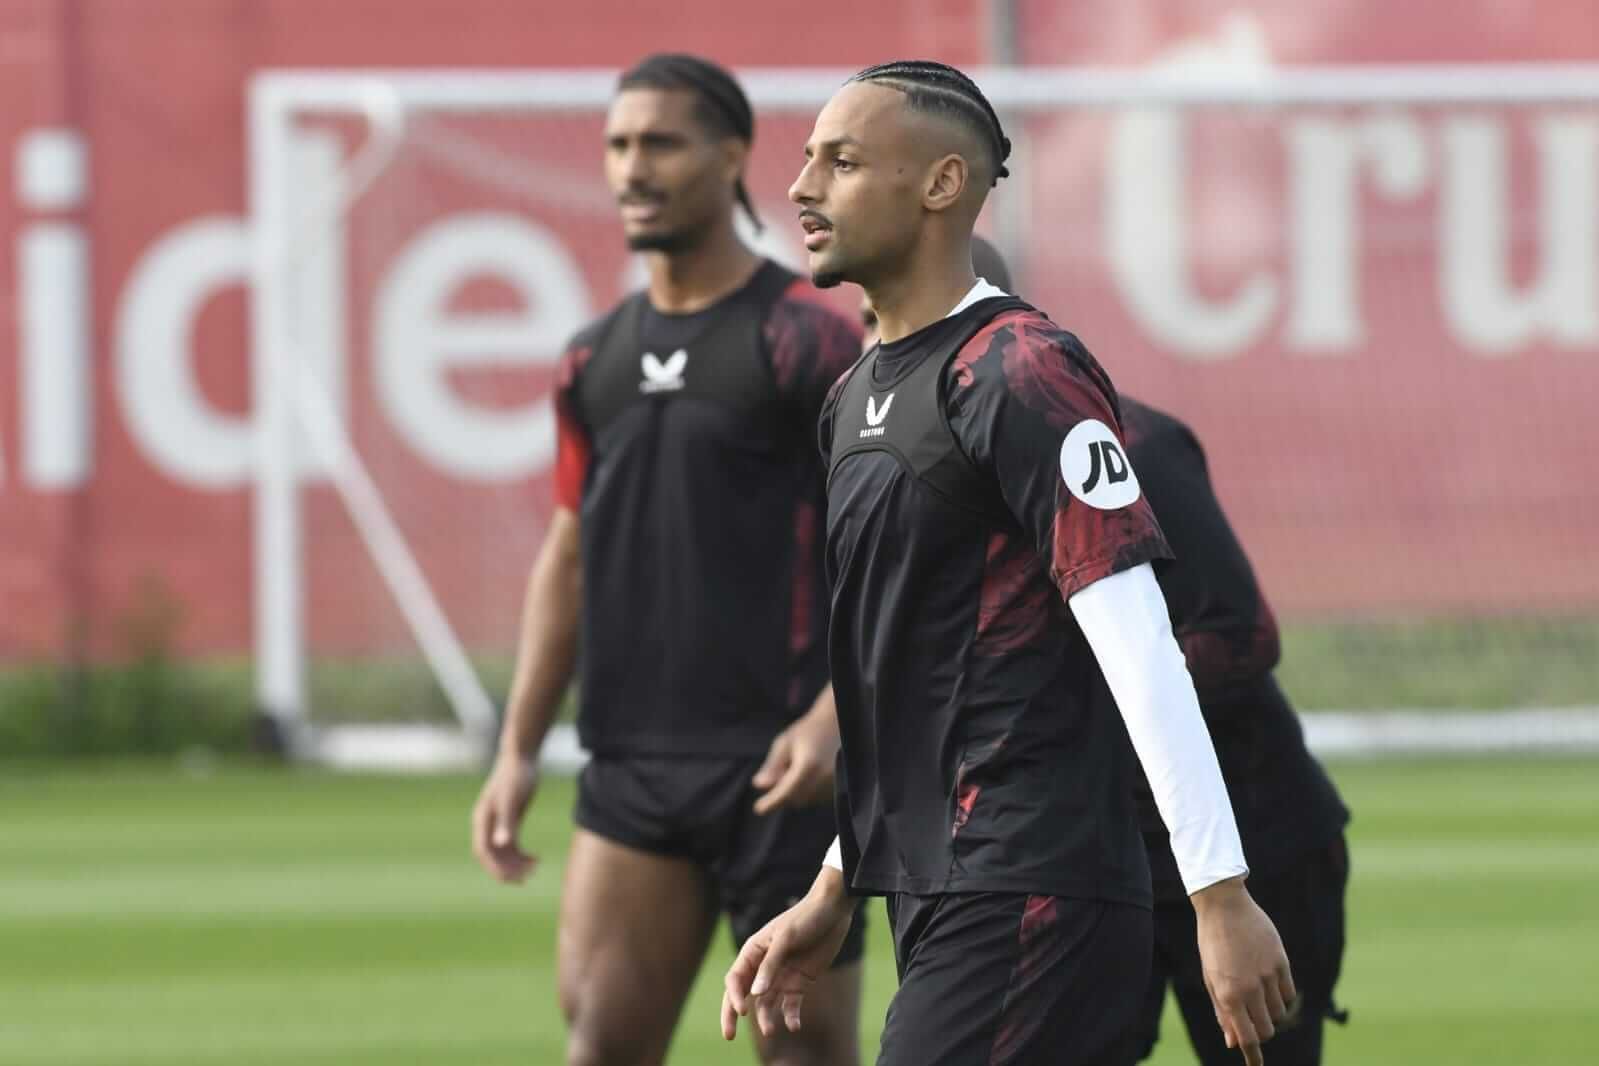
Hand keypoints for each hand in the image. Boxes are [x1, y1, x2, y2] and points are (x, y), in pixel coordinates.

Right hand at [471, 753, 540, 882]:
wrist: (522, 756)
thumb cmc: (516, 775)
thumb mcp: (512, 799)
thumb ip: (507, 822)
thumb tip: (501, 844)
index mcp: (482, 819)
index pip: (483, 851)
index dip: (495, 867)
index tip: (512, 878)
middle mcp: (487, 824)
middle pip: (492, 855)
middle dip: (507, 869)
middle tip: (527, 877)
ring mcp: (498, 823)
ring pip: (503, 852)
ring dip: (516, 863)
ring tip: (535, 867)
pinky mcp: (510, 820)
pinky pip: (512, 844)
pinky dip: (521, 854)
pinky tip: (536, 858)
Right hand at [721, 869, 854, 1039]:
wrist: (833, 911)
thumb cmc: (805, 917)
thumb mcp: (786, 938)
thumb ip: (770, 965)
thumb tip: (754, 994)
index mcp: (754, 951)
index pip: (735, 979)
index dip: (734, 996)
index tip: (743, 1011)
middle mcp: (764, 966)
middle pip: (743, 994)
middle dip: (733, 1015)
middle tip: (728, 1036)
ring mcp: (781, 975)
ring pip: (766, 1003)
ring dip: (766, 1018)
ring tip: (771, 1031)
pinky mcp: (799, 982)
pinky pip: (790, 1004)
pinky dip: (790, 1016)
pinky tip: (794, 1026)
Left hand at [751, 694, 839, 814]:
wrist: (837, 724)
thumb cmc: (809, 731)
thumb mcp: (785, 743)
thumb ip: (772, 766)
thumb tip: (759, 785)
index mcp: (809, 766)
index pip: (785, 792)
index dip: (771, 802)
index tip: (759, 808)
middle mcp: (825, 778)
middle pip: (795, 799)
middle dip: (783, 792)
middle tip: (783, 769)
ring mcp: (835, 784)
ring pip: (807, 800)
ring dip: (796, 791)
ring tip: (800, 766)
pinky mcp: (840, 787)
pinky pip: (818, 798)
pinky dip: (808, 790)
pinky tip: (810, 773)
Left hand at [1193, 877, 1296, 1065]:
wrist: (1224, 906)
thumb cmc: (1212, 944)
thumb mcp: (1210, 978)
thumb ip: (1223, 1011)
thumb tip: (1232, 1041)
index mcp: (1228, 994)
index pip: (1246, 1036)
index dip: (1252, 1054)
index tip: (1255, 1065)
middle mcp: (1249, 988)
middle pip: (1266, 1029)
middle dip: (1261, 1032)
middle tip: (1252, 1021)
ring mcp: (1267, 975)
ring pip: (1279, 1013)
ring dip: (1270, 1013)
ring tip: (1257, 995)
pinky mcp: (1281, 962)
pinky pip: (1289, 994)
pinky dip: (1282, 997)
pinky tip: (1270, 985)